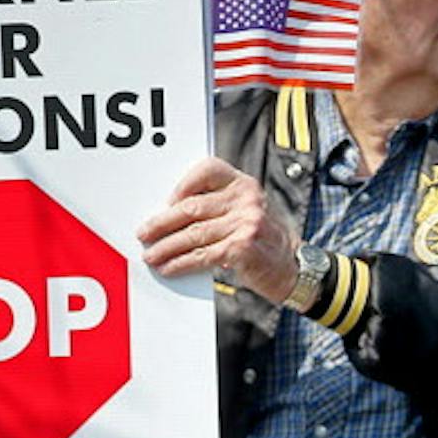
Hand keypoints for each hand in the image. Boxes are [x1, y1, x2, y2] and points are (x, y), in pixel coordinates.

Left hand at [138, 158, 298, 302]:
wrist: (294, 268)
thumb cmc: (263, 241)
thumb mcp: (247, 213)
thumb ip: (218, 206)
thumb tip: (170, 216)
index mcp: (244, 185)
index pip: (209, 169)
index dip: (183, 183)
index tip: (166, 201)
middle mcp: (246, 200)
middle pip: (192, 207)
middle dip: (163, 222)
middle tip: (143, 233)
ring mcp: (246, 223)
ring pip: (193, 234)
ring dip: (167, 247)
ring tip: (151, 256)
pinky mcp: (242, 248)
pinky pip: (202, 255)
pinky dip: (181, 263)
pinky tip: (169, 268)